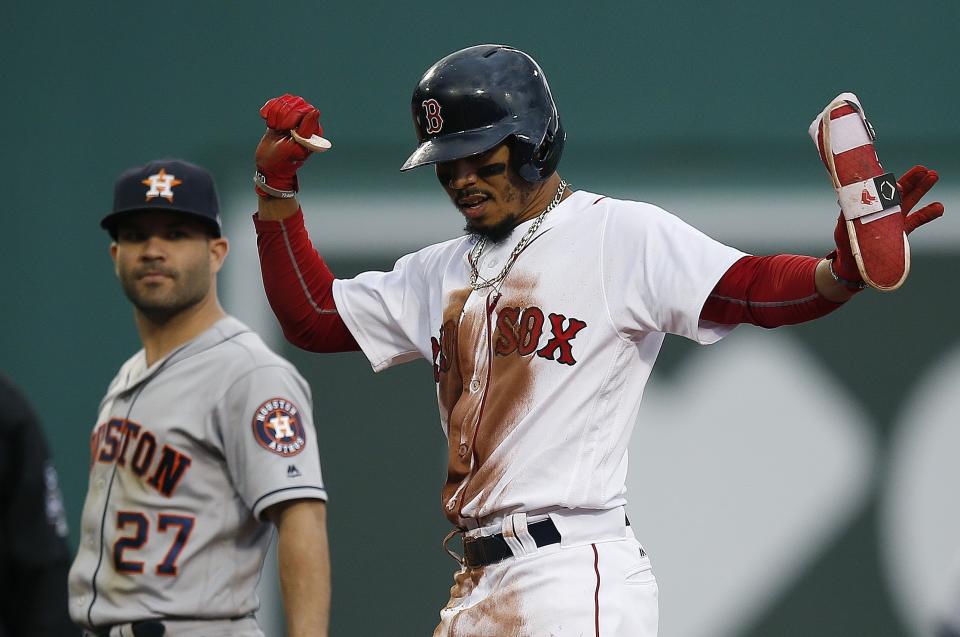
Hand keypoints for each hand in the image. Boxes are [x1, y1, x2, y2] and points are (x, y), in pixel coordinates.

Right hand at [255, 94, 322, 195]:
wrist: (268, 165)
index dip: (294, 116)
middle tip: (278, 129)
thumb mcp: (296, 148)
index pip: (306, 109)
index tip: (285, 129)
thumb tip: (316, 111)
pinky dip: (269, 108)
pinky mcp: (282, 116)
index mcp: (313, 130)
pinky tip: (266, 119)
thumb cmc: (283, 160)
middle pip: (296, 102)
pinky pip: (277, 102)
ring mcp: (294, 117)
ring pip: (286, 100)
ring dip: (275, 113)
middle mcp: (306, 122)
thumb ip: (307, 130)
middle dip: (283, 114)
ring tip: (273, 127)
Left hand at [830, 164, 944, 281]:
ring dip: (922, 188)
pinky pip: (917, 220)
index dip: (888, 183)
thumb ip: (847, 214)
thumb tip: (847, 201)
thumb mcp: (843, 226)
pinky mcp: (902, 232)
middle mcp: (884, 209)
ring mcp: (894, 219)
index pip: (880, 189)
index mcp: (870, 205)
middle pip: (899, 191)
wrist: (853, 264)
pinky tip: (939, 207)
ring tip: (933, 175)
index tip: (895, 183)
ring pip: (911, 200)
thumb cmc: (846, 242)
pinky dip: (928, 213)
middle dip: (911, 179)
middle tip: (923, 169)